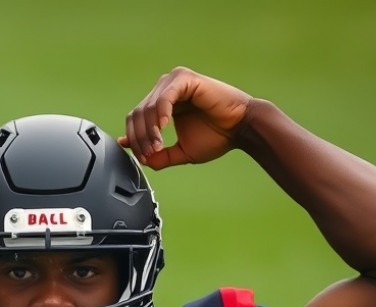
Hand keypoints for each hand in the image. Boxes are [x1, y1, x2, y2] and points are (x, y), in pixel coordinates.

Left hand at [119, 66, 251, 169]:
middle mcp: (165, 88)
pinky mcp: (185, 79)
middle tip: (149, 155)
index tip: (142, 158)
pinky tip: (164, 127)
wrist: (241, 128)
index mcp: (162, 102)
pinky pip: (164, 97)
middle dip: (140, 138)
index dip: (134, 140)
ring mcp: (174, 81)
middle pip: (138, 114)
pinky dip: (160, 113)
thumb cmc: (216, 137)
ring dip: (149, 131)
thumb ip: (160, 155)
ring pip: (148, 107)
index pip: (136, 119)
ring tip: (157, 147)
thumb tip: (139, 157)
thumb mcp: (182, 151)